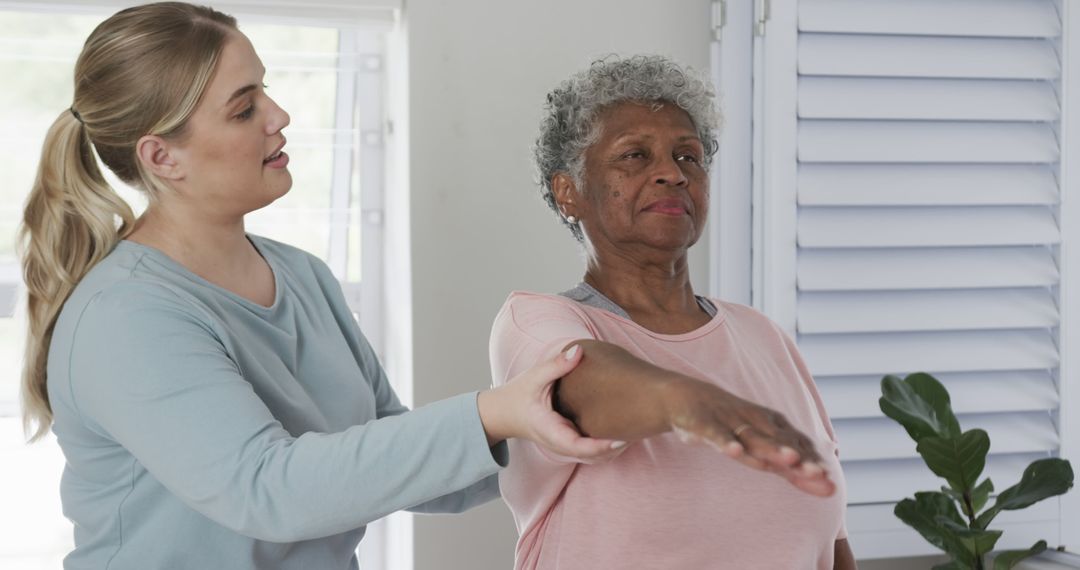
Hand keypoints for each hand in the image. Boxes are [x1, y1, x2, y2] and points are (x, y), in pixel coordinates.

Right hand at [478, 345, 624, 461]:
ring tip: (638, 431)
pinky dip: (608, 446)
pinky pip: (592, 451)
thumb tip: (578, 350)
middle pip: (594, 457)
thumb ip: (556, 365)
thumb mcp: (534, 377)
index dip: (602, 446)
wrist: (504, 414)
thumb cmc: (519, 395)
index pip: (579, 447)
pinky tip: (625, 431)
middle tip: (641, 431)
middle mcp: (560, 445)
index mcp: (551, 431)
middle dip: (616, 448)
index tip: (622, 439)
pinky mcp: (570, 443)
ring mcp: (565, 447)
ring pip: (595, 458)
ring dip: (615, 449)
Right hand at [664, 378, 835, 496]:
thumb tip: (822, 484)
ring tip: (791, 460)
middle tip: (821, 475)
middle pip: (781, 443)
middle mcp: (754, 421)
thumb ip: (786, 466)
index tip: (830, 485)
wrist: (682, 395)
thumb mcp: (757, 443)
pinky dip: (726, 442)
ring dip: (773, 448)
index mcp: (769, 425)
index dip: (811, 465)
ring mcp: (730, 422)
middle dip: (801, 459)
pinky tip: (735, 451)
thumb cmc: (727, 423)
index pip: (796, 447)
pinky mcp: (705, 424)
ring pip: (754, 438)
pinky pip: (717, 435)